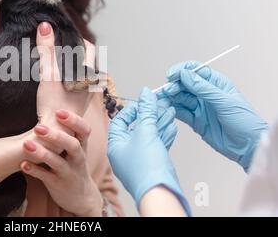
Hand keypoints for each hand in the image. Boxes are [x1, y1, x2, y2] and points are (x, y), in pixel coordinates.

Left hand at [20, 110, 102, 216]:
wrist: (82, 196)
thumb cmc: (74, 165)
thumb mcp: (76, 149)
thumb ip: (67, 132)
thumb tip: (53, 106)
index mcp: (82, 146)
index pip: (84, 130)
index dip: (73, 120)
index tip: (59, 111)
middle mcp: (78, 159)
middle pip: (72, 145)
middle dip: (56, 135)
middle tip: (38, 126)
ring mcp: (68, 172)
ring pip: (58, 162)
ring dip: (42, 153)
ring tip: (26, 144)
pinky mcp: (58, 185)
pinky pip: (46, 177)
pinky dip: (35, 171)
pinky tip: (22, 164)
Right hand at [35, 23, 93, 136]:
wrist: (55, 133)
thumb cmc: (54, 106)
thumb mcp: (49, 74)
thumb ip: (47, 50)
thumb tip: (45, 26)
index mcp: (87, 73)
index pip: (89, 47)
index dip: (77, 37)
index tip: (64, 34)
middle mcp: (90, 82)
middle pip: (85, 58)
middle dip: (72, 50)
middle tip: (57, 44)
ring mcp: (85, 93)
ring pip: (80, 71)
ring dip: (70, 63)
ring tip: (54, 59)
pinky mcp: (77, 102)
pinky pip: (75, 82)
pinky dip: (67, 75)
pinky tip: (54, 78)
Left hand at [108, 88, 190, 214]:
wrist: (160, 192)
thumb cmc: (146, 167)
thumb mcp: (146, 132)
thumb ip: (147, 111)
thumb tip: (146, 94)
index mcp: (115, 145)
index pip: (120, 121)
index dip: (132, 109)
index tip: (144, 102)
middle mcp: (124, 152)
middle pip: (136, 127)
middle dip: (149, 114)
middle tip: (159, 103)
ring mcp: (138, 159)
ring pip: (148, 135)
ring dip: (159, 122)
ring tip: (169, 110)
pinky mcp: (151, 164)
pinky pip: (156, 145)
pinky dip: (163, 134)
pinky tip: (171, 125)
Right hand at [162, 61, 267, 171]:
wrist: (248, 146)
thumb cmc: (244, 120)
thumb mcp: (223, 101)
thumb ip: (202, 88)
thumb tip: (184, 74)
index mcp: (216, 83)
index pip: (195, 71)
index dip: (181, 71)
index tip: (171, 76)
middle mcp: (206, 93)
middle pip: (184, 84)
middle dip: (174, 85)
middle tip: (167, 90)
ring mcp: (200, 107)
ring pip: (180, 98)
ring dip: (171, 97)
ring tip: (162, 99)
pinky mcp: (195, 121)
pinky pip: (181, 112)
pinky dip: (172, 110)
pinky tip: (166, 109)